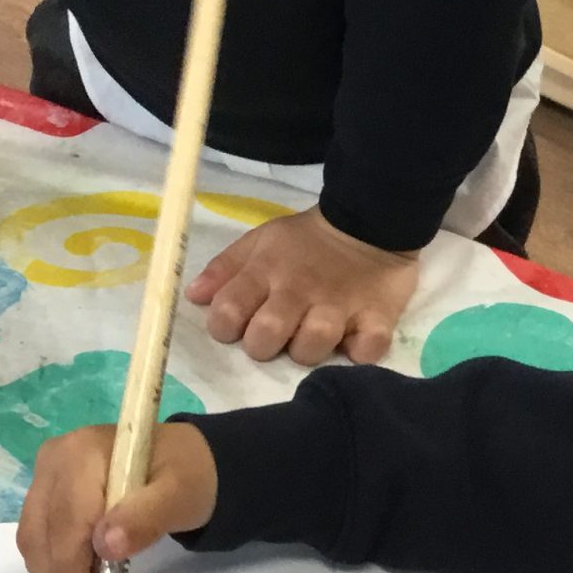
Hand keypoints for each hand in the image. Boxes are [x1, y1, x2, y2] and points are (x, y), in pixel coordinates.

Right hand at [17, 421, 220, 572]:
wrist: (185, 464)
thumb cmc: (186, 474)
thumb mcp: (180, 494)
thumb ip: (145, 518)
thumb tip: (105, 547)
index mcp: (80, 454)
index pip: (64, 525)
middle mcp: (53, 465)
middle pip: (43, 541)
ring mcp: (46, 484)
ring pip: (42, 551)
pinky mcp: (49, 504)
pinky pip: (50, 549)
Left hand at [189, 208, 418, 365]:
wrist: (372, 219)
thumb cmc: (309, 239)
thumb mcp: (262, 240)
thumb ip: (226, 268)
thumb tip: (194, 297)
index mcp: (266, 271)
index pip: (227, 309)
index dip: (223, 326)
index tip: (236, 326)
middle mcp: (299, 290)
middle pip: (267, 335)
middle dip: (264, 345)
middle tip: (276, 337)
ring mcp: (340, 306)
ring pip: (312, 347)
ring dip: (308, 351)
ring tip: (315, 339)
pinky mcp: (378, 317)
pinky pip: (366, 350)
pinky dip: (360, 353)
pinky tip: (354, 341)